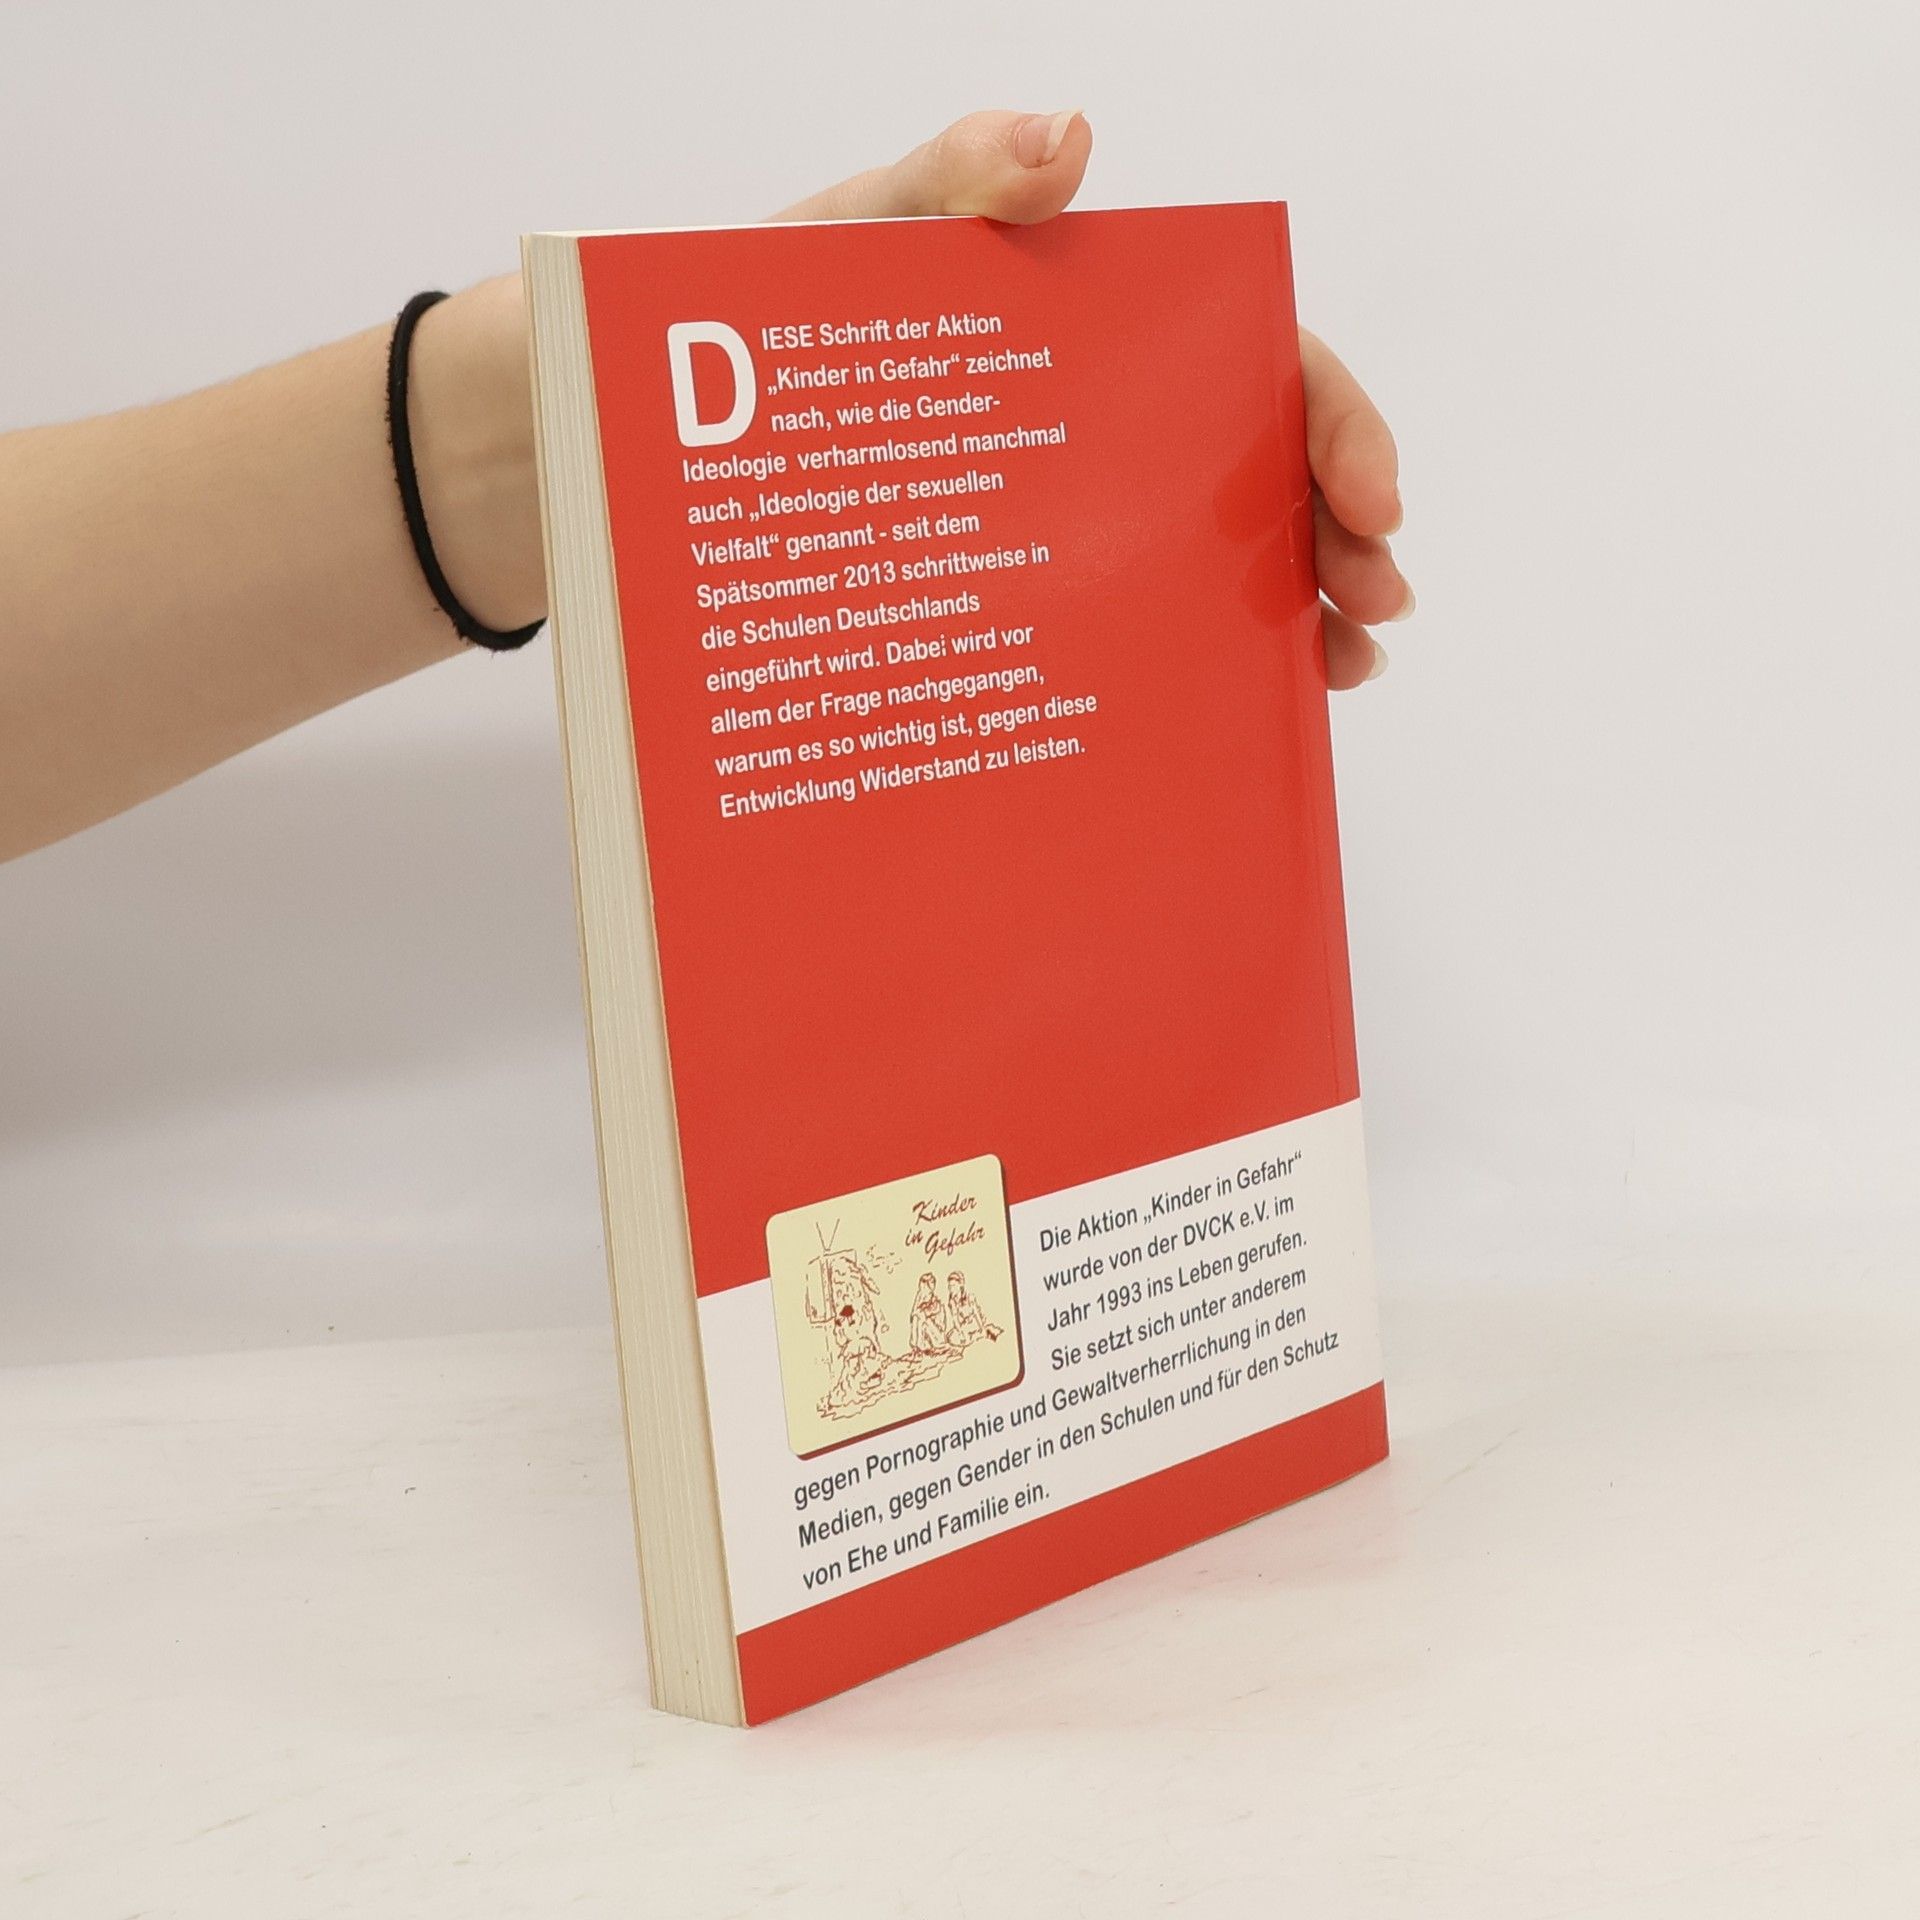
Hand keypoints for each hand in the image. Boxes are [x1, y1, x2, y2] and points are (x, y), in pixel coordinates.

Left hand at [773, 110, 1411, 689]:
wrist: (668, 447)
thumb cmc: (756, 330)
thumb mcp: (851, 241)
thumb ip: (953, 181)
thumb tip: (1070, 139)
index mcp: (1090, 328)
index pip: (1251, 357)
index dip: (1330, 419)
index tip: (1371, 501)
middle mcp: (1101, 424)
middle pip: (1259, 468)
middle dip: (1340, 532)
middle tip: (1375, 606)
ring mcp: (1072, 516)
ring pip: (1216, 555)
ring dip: (1300, 606)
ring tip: (1342, 666)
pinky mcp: (1027, 594)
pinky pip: (1137, 625)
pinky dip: (1208, 657)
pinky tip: (1247, 696)